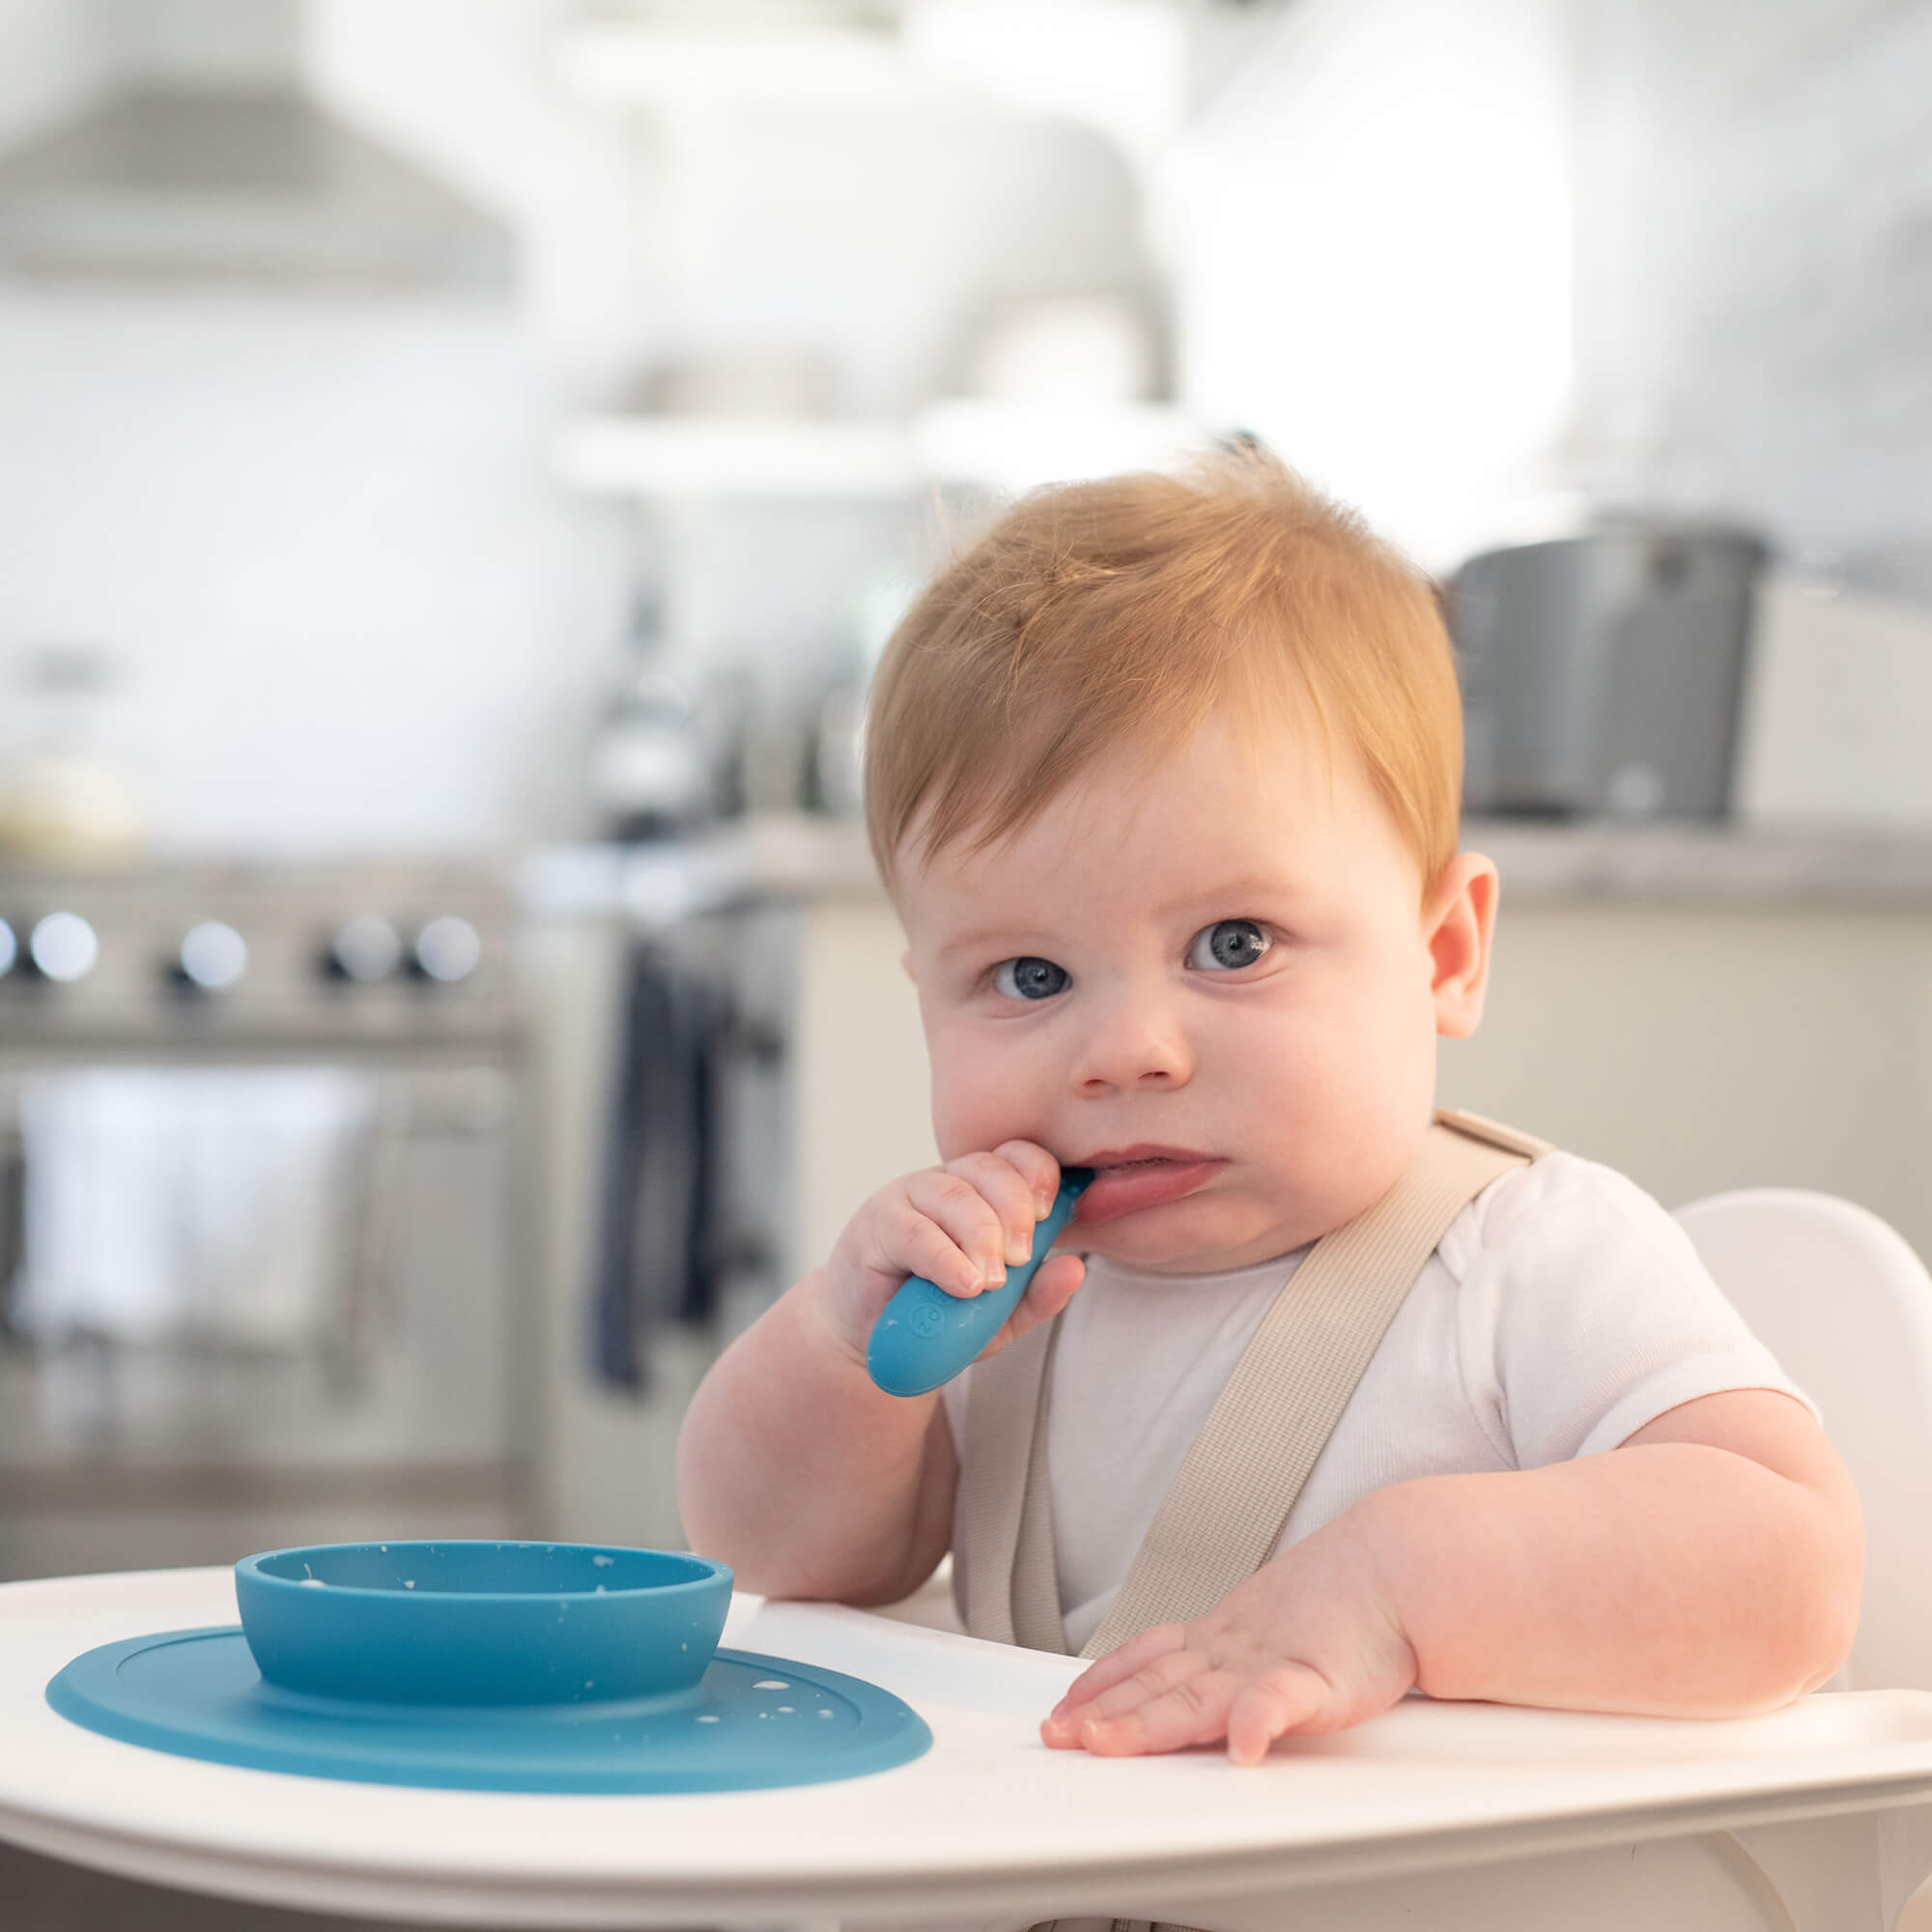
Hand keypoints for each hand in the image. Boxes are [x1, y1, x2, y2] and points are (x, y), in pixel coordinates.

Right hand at [808, 1141, 1085, 1372]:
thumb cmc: (939, 1316)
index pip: (1017, 1156)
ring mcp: (909, 1198)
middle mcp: (947, 1183)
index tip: (1049, 1215)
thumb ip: (1037, 1294)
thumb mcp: (999, 1314)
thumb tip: (1074, 1268)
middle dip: (1015, 1212)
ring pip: (954, 1195)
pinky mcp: (876, 1225)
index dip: (1038, 1175)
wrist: (875, 1342)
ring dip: (982, 1236)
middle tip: (1020, 1261)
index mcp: (982, 1191)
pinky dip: (944, 1258)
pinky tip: (964, 1284)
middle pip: (989, 1169)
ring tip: (991, 1282)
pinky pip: (915, 1231)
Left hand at [1039, 1506, 1417, 1764]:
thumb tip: (1210, 1693)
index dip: (1102, 1682)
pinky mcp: (1314, 1681)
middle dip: (1102, 1713)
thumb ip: (1240, 1664)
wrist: (1395, 1568)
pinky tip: (1240, 1750)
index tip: (1064, 1705)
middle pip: (1155, 1685)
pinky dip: (1254, 1724)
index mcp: (1222, 1639)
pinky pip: (1278, 1704)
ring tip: (1102, 1741)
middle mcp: (1232, 1651)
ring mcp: (1267, 1665)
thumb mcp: (1275, 1628)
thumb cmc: (1343, 1606)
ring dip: (1145, 1722)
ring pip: (1193, 1698)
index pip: (1147, 1659)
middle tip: (1056, 1734)